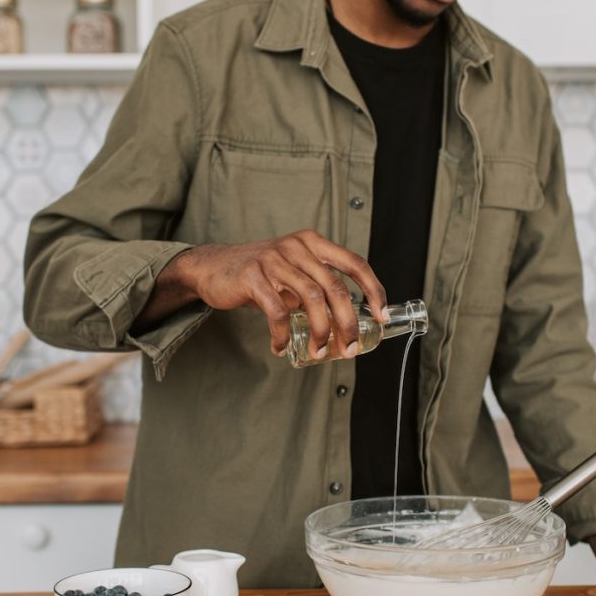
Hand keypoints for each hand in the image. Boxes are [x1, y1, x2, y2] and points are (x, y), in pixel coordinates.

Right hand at [138, 230, 386, 359]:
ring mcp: (274, 260)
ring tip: (318, 352)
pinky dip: (282, 334)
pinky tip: (280, 347)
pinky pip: (277, 312)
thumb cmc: (261, 274)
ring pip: (310, 300)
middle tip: (349, 348)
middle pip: (335, 287)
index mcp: (313, 243)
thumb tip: (348, 322)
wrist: (214, 267)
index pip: (354, 264)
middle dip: (347, 323)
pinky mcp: (253, 277)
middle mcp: (297, 247)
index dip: (373, 290)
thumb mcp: (294, 271)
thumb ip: (318, 287)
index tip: (381, 317)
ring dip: (319, 332)